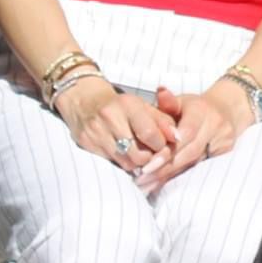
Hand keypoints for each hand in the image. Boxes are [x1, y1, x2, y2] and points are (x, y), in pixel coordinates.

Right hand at [55, 77, 178, 179]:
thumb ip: (163, 120)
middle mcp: (110, 118)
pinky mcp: (86, 144)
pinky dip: (121, 162)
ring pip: (125, 163)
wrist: (83, 99)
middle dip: (149, 159)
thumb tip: (178, 138)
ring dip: (136, 163)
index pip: (150, 134)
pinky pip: (110, 163)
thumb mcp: (142, 106)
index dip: (161, 146)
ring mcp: (96, 132)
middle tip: (151, 155)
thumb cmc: (119, 105)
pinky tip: (123, 155)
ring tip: (139, 155)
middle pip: (138, 154)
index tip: (163, 146)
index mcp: (128, 105)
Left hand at [139, 82, 249, 190]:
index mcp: (201, 110)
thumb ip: (169, 102)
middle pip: (190, 152)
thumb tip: (160, 91)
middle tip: (144, 180)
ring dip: (172, 176)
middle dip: (166, 168)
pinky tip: (166, 185)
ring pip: (196, 163)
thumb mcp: (182, 101)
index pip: (185, 134)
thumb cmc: (196, 108)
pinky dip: (184, 177)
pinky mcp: (227, 153)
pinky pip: (202, 168)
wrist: (227, 110)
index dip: (167, 152)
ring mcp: (224, 140)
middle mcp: (215, 125)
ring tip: (150, 186)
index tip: (147, 166)